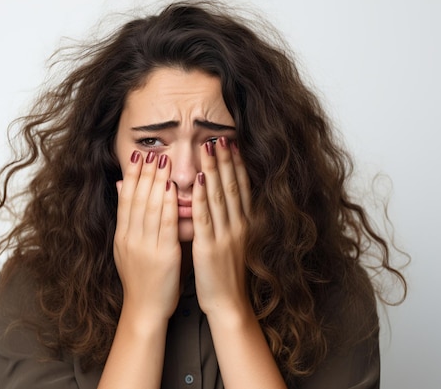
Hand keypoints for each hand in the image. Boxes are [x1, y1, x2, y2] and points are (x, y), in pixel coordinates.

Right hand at [114, 150, 180, 323]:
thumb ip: (128, 219)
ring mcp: (145, 246)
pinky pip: (165, 225)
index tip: (137, 155)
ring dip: (156, 181)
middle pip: (137, 199)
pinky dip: (169, 204)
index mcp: (123, 235)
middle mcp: (131, 238)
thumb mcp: (127, 247)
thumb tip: (120, 189)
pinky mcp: (163, 255)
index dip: (131, 176)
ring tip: (162, 160)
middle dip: (144, 172)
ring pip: (150, 207)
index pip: (126, 199)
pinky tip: (173, 188)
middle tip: (151, 151)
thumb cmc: (142, 278)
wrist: (145, 309)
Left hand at [191, 137, 251, 316]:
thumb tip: (222, 198)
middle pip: (232, 186)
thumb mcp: (233, 242)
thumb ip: (229, 219)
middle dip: (225, 159)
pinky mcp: (210, 247)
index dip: (235, 163)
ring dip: (213, 169)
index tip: (230, 142)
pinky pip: (205, 217)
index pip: (241, 187)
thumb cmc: (227, 273)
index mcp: (244, 224)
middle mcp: (239, 225)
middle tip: (219, 136)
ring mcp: (226, 235)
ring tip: (208, 147)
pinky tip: (196, 180)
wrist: (229, 303)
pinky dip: (201, 196)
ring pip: (219, 196)